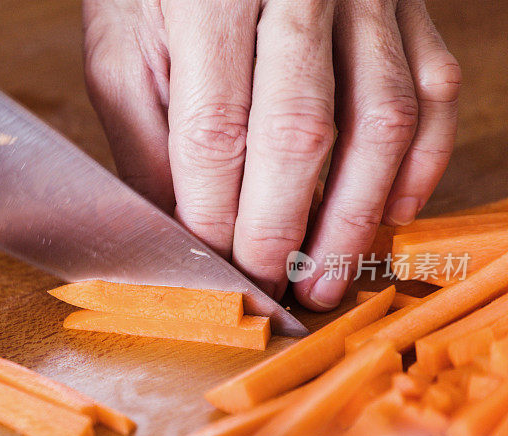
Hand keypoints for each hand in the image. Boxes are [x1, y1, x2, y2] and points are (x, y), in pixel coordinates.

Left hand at [83, 0, 459, 309]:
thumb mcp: (122, 46)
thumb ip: (145, 138)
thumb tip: (179, 232)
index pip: (217, 128)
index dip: (217, 215)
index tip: (215, 269)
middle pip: (300, 130)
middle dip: (284, 230)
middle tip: (273, 290)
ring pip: (381, 120)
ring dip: (355, 216)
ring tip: (327, 278)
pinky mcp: (405, 5)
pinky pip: (431, 92)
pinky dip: (416, 166)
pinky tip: (387, 216)